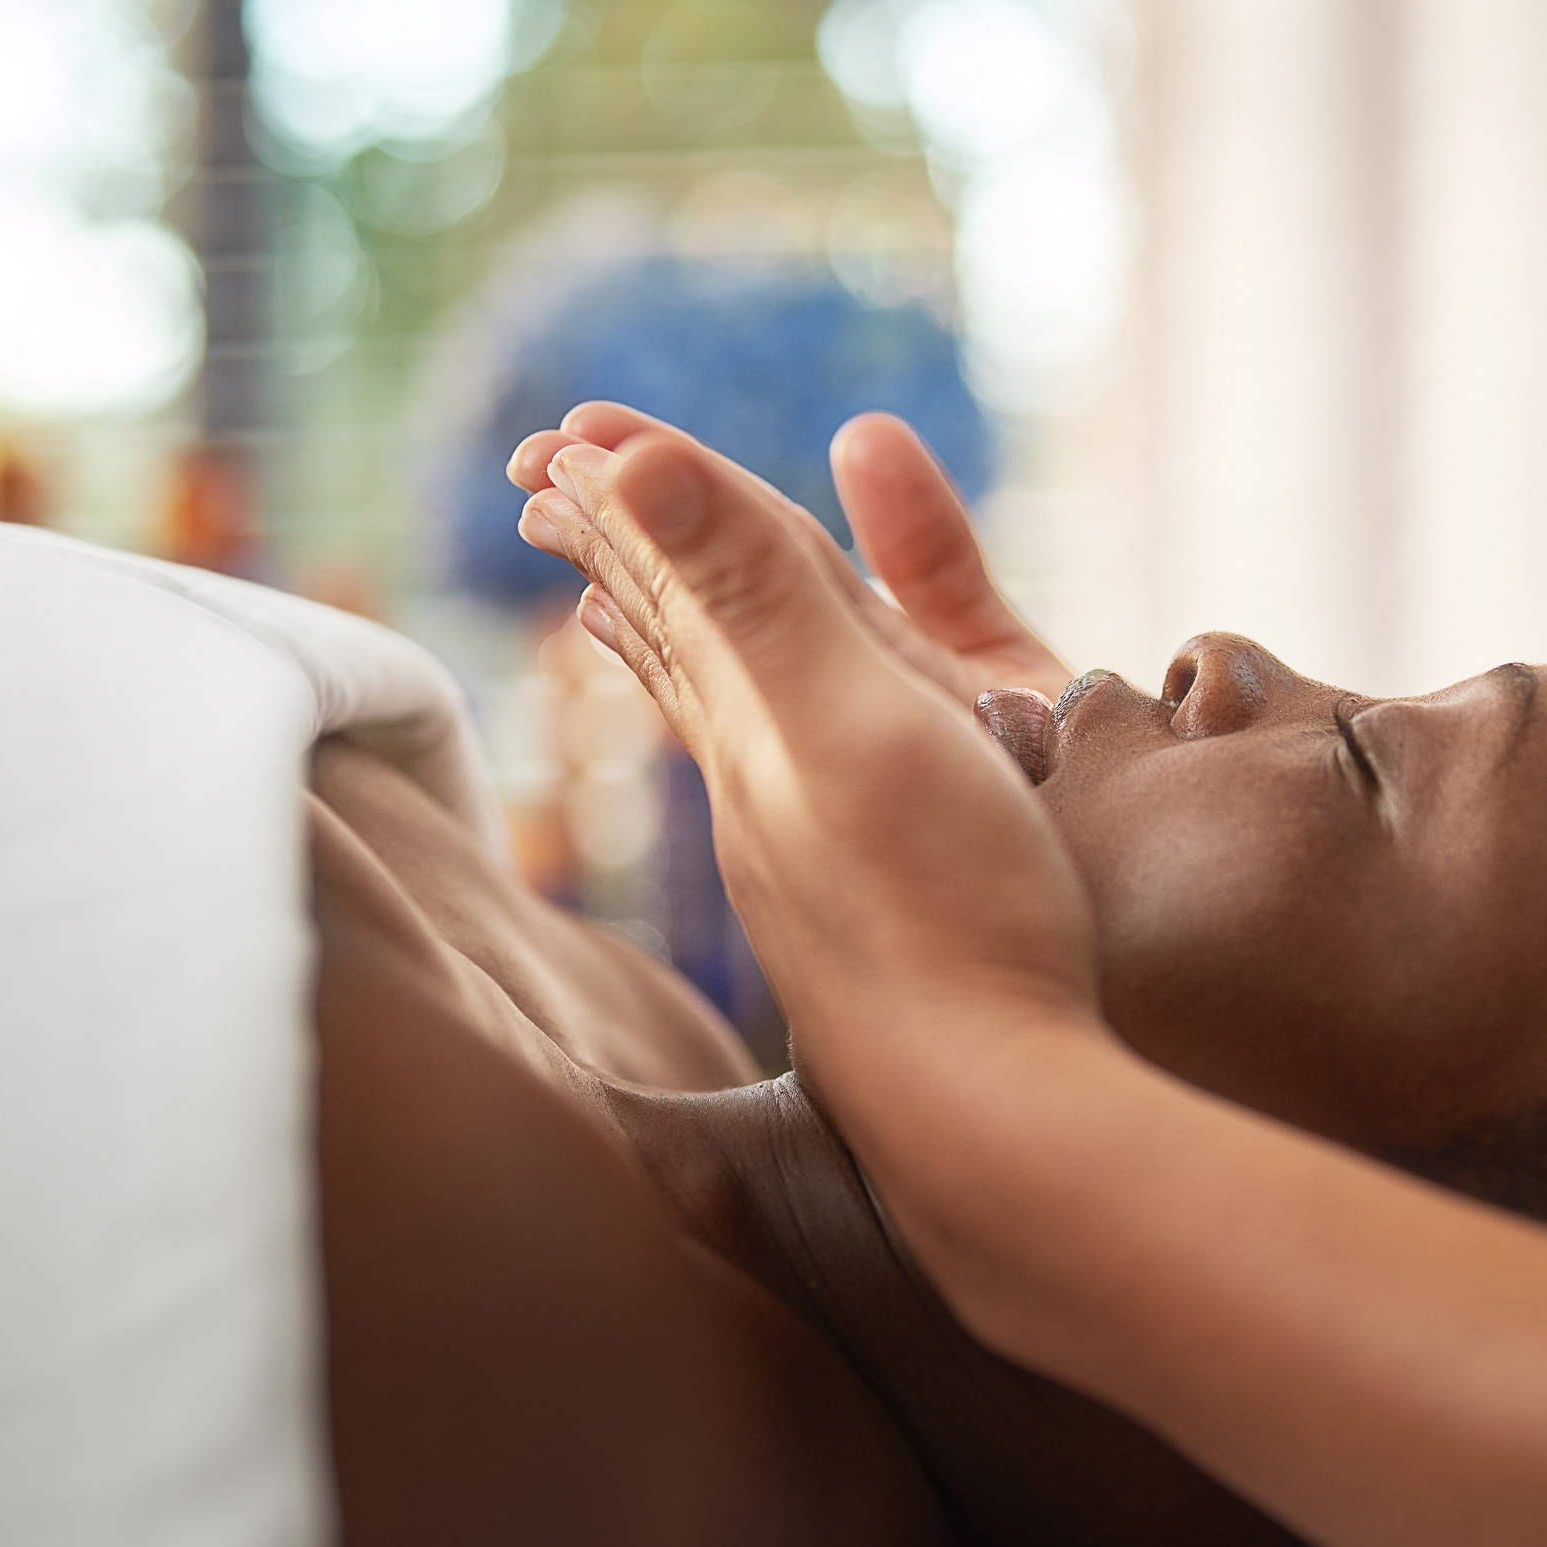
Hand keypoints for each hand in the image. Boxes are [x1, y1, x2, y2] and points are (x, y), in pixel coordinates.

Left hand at [513, 418, 1105, 1131]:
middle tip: (552, 481)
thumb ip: (751, 588)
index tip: (563, 432)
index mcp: (757, 718)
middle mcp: (766, 778)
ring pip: (720, 711)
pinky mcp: (865, 900)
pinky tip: (745, 746)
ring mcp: (813, 845)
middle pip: (679, 634)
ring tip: (608, 593)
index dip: (632, 494)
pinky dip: (747, 726)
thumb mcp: (846, 718)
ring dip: (669, 632)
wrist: (994, 1113)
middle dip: (626, 546)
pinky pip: (782, 776)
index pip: (680, 574)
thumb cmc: (941, 911)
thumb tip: (614, 457)